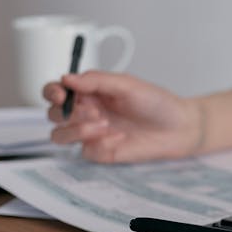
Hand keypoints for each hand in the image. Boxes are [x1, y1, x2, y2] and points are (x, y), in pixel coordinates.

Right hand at [43, 71, 201, 162]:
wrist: (179, 128)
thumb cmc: (156, 103)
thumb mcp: (127, 85)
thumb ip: (96, 80)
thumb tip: (67, 78)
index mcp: (89, 92)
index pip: (56, 91)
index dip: (52, 92)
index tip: (61, 94)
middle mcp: (86, 112)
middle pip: (53, 114)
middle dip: (67, 112)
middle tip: (95, 111)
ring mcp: (91, 134)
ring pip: (60, 135)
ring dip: (76, 129)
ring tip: (104, 124)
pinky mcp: (101, 152)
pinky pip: (86, 151)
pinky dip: (99, 144)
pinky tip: (120, 138)